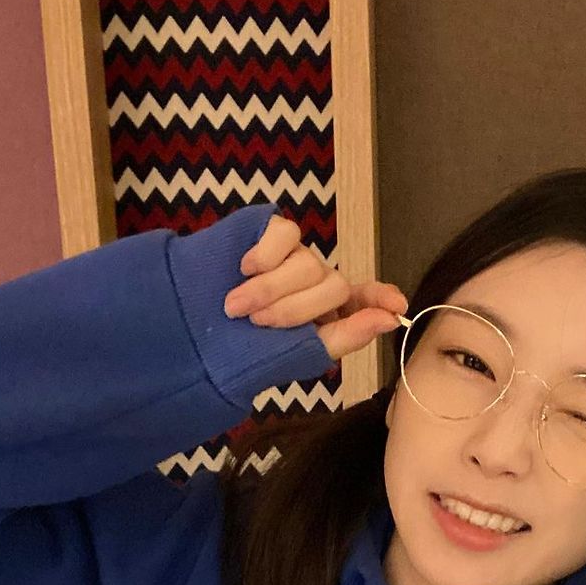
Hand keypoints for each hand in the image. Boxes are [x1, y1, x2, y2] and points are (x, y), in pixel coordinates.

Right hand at [223, 213, 407, 360]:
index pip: (365, 299)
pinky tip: (243, 269)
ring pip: (308, 264)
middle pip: (333, 285)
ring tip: (237, 307)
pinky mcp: (271, 232)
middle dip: (294, 309)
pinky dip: (264, 257)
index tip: (396, 306)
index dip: (380, 298)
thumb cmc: (242, 348)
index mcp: (328, 314)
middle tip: (258, 323)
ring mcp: (296, 256)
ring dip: (269, 290)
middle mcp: (317, 281)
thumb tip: (390, 319)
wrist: (189, 327)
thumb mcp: (297, 352)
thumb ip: (345, 336)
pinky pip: (285, 235)